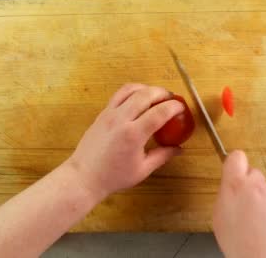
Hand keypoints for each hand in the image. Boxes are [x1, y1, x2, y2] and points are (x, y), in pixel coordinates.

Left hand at [67, 83, 184, 200]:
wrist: (84, 177)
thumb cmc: (114, 177)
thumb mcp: (143, 170)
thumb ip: (163, 156)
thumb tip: (179, 149)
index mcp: (133, 134)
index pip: (159, 112)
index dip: (174, 107)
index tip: (181, 107)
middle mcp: (121, 119)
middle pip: (145, 94)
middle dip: (162, 92)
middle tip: (171, 98)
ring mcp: (109, 114)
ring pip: (130, 89)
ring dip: (146, 88)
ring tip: (155, 95)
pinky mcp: (102, 114)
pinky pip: (119, 95)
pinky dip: (132, 92)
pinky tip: (138, 100)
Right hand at [213, 150, 265, 257]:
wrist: (263, 257)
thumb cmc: (238, 241)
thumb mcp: (219, 215)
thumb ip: (226, 193)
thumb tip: (230, 183)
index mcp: (235, 185)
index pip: (236, 157)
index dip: (236, 164)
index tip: (235, 170)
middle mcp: (256, 185)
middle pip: (254, 173)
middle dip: (250, 185)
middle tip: (246, 204)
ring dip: (263, 199)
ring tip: (258, 220)